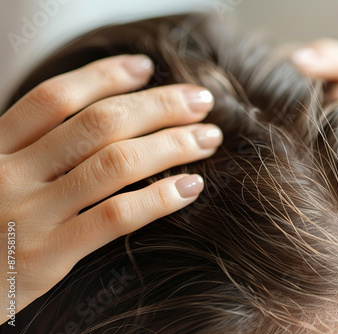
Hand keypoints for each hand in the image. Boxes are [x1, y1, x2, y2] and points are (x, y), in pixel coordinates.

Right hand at [0, 55, 221, 321]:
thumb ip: (33, 151)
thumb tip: (102, 121)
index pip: (56, 97)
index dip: (105, 75)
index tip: (147, 67)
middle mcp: (10, 173)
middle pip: (99, 123)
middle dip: (159, 106)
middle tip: (200, 101)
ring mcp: (29, 215)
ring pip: (115, 163)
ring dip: (172, 146)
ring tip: (208, 139)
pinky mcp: (47, 256)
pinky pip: (115, 216)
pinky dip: (159, 197)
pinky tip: (191, 186)